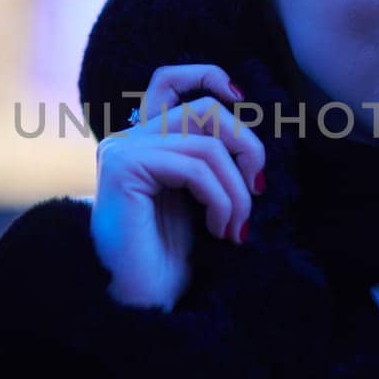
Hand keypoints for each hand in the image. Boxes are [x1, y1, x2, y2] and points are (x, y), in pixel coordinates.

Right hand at [91, 62, 264, 311]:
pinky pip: (195, 167)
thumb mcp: (198, 197)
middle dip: (246, 147)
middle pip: (205, 110)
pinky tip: (220, 230)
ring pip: (207, 143)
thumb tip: (250, 135)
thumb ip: (210, 158)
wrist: (141, 301)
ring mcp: (122, 150)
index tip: (241, 99)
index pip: (169, 80)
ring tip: (236, 225)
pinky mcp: (124, 168)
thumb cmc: (170, 258)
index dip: (208, 77)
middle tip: (256, 191)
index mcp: (144, 142)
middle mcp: (128, 139)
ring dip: (237, 189)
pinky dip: (221, 199)